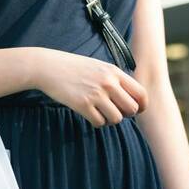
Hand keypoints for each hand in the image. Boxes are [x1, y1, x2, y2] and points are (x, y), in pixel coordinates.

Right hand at [33, 48, 147, 126]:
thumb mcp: (97, 66)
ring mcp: (95, 94)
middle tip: (114, 112)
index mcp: (114, 72)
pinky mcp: (82, 104)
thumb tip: (128, 97)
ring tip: (101, 114)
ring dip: (110, 120)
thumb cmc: (72, 67)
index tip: (135, 110)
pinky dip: (97, 122)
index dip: (141, 106)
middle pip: (131, 109)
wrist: (47, 67)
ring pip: (116, 118)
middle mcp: (108, 83)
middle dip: (125, 114)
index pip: (141, 93)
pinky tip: (90, 115)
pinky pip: (99, 122)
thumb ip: (114, 78)